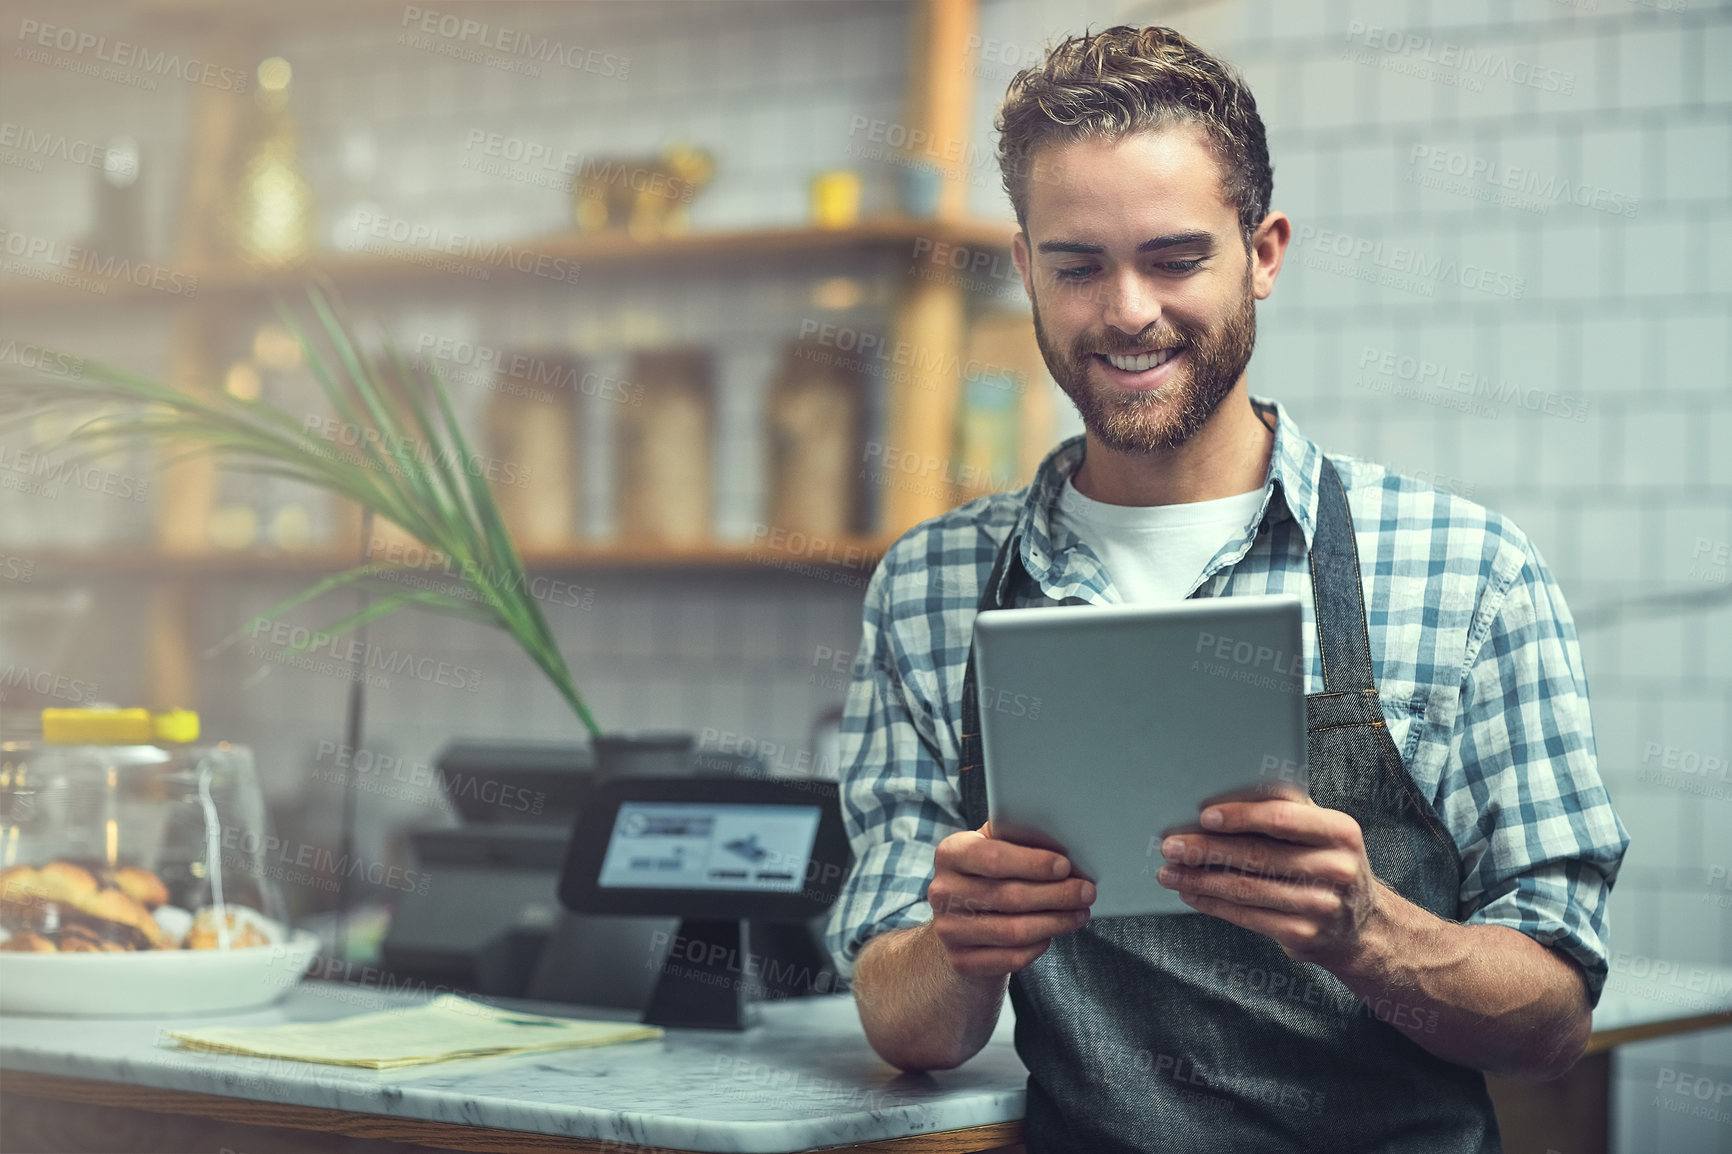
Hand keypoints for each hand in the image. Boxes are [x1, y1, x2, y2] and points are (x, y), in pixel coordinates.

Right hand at [926, 822, 1095, 983]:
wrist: (960, 918)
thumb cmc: (989, 875)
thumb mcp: (996, 847)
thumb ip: (1019, 840)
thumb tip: (1065, 845)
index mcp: (950, 853)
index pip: (994, 858)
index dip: (1033, 863)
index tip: (1065, 866)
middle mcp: (942, 891)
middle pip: (1010, 896)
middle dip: (1056, 894)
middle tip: (1086, 892)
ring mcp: (948, 929)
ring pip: (1014, 931)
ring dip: (1055, 922)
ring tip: (1078, 913)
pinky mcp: (961, 961)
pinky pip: (1011, 957)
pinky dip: (1039, 946)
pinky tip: (1052, 933)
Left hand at [1154, 797, 1383, 966]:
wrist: (1361, 927)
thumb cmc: (1325, 864)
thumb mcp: (1320, 833)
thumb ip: (1285, 811)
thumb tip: (1220, 796)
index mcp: (1340, 831)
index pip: (1283, 817)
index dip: (1241, 816)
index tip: (1205, 816)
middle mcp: (1336, 868)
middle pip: (1257, 855)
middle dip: (1206, 849)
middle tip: (1171, 845)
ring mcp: (1321, 905)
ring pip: (1246, 889)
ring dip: (1200, 880)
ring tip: (1169, 871)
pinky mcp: (1304, 934)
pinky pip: (1247, 917)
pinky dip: (1212, 904)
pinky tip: (1191, 893)